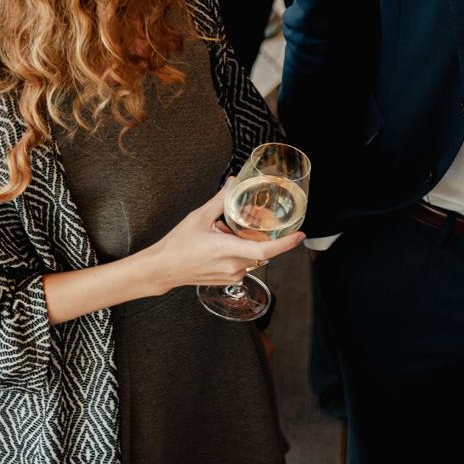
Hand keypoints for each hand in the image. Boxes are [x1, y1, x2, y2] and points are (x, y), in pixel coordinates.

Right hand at [143, 179, 305, 290]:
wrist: (163, 269)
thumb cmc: (178, 245)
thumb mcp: (199, 217)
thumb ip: (219, 200)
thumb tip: (232, 183)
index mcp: (228, 250)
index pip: (266, 250)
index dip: (286, 244)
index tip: (300, 236)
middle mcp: (234, 267)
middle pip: (260, 249)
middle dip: (259, 234)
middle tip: (250, 219)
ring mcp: (232, 276)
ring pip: (251, 256)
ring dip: (246, 243)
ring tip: (223, 232)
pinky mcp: (227, 280)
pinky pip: (243, 263)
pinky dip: (238, 251)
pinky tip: (220, 243)